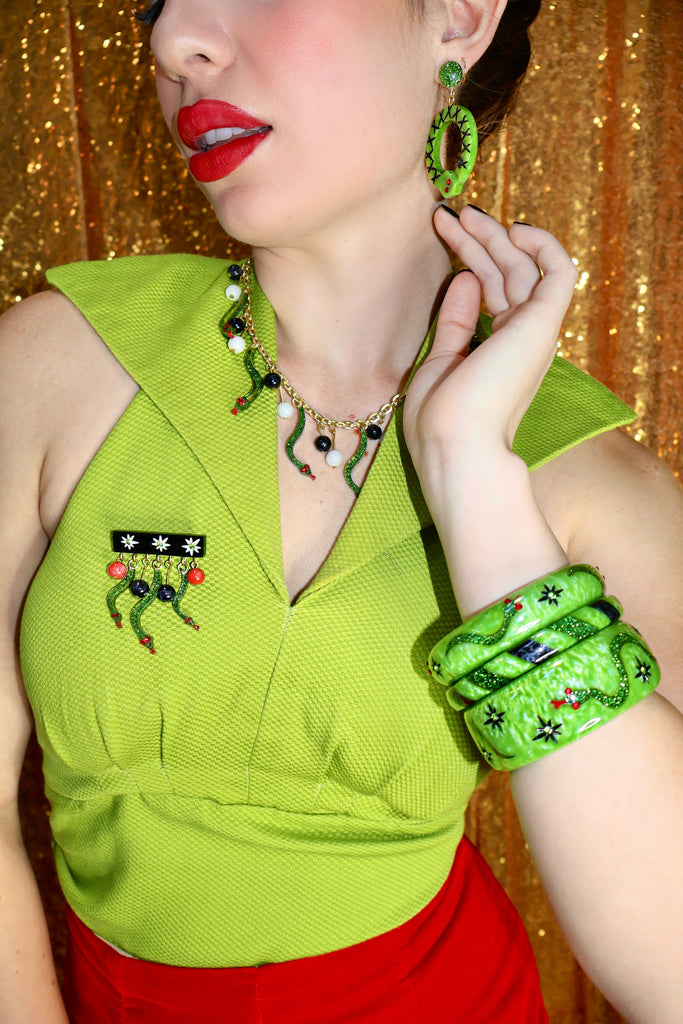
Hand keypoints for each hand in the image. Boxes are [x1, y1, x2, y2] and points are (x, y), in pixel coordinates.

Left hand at [403, 206, 577, 473]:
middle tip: (448, 212)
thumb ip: (455, 320)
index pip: (490, 290)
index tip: (441, 231)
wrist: (456, 446)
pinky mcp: (543, 323)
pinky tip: (511, 228)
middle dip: (478, 238)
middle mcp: (522, 338)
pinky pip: (558, 271)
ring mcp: (534, 330)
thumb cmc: (441, 419)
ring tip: (462, 213)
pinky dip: (542, 244)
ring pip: (525, 267)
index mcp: (499, 350)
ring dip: (496, 235)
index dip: (468, 256)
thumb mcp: (440, 360)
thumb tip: (464, 277)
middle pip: (505, 273)